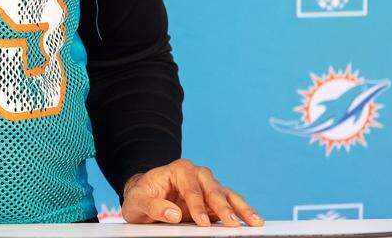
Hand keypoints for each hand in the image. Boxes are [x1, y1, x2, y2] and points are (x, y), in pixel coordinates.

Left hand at [121, 158, 262, 226]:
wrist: (145, 198)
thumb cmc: (141, 197)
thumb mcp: (137, 202)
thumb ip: (153, 206)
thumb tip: (174, 213)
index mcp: (177, 170)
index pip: (190, 187)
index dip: (196, 205)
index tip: (201, 221)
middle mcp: (196, 174)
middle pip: (212, 188)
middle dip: (222, 206)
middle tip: (231, 223)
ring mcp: (207, 186)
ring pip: (226, 194)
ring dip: (240, 208)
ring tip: (254, 221)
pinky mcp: (214, 200)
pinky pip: (230, 204)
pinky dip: (241, 212)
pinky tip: (252, 222)